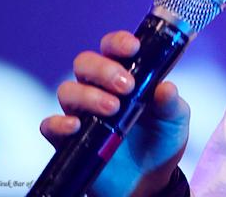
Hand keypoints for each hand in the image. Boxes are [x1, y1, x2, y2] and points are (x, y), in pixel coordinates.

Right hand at [40, 30, 189, 196]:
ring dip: (88, 95)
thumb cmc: (161, 141)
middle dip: (103, 69)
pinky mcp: (68, 140)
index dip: (118, 42)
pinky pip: (50, 125)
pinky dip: (59, 123)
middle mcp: (99, 89)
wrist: (148, 182)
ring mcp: (82, 113)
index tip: (133, 48)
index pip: (112, 48)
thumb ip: (171, 103)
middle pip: (85, 63)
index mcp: (125, 75)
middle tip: (126, 86)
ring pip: (68, 90)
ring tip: (113, 109)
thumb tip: (166, 88)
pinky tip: (76, 126)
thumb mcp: (175, 120)